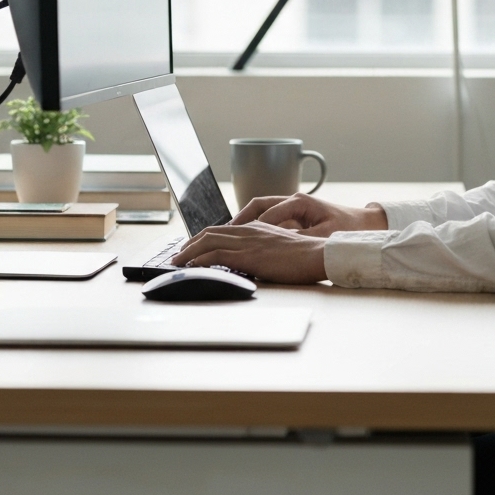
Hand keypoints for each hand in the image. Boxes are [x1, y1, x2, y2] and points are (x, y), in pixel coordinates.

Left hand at [170, 221, 327, 283]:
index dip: (203, 237)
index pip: (222, 229)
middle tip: (178, 255)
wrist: (318, 254)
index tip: (192, 247)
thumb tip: (250, 261)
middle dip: (190, 244)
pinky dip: (199, 260)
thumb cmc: (305, 256)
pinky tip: (191, 267)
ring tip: (176, 262)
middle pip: (210, 233)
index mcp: (257, 227)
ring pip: (208, 242)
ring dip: (188, 252)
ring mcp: (248, 242)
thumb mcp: (281, 247)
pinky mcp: (249, 255)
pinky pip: (216, 255)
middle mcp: (249, 230)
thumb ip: (264, 249)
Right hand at [233, 192, 387, 236]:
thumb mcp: (325, 236)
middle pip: (258, 205)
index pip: (268, 214)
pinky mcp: (294, 214)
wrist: (365, 225)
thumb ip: (301, 239)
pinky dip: (255, 225)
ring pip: (261, 209)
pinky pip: (268, 217)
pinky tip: (246, 239)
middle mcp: (293, 200)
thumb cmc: (348, 229)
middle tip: (221, 234)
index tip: (238, 241)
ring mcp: (293, 205)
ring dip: (244, 221)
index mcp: (300, 202)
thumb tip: (279, 245)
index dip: (252, 229)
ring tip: (228, 236)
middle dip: (239, 219)